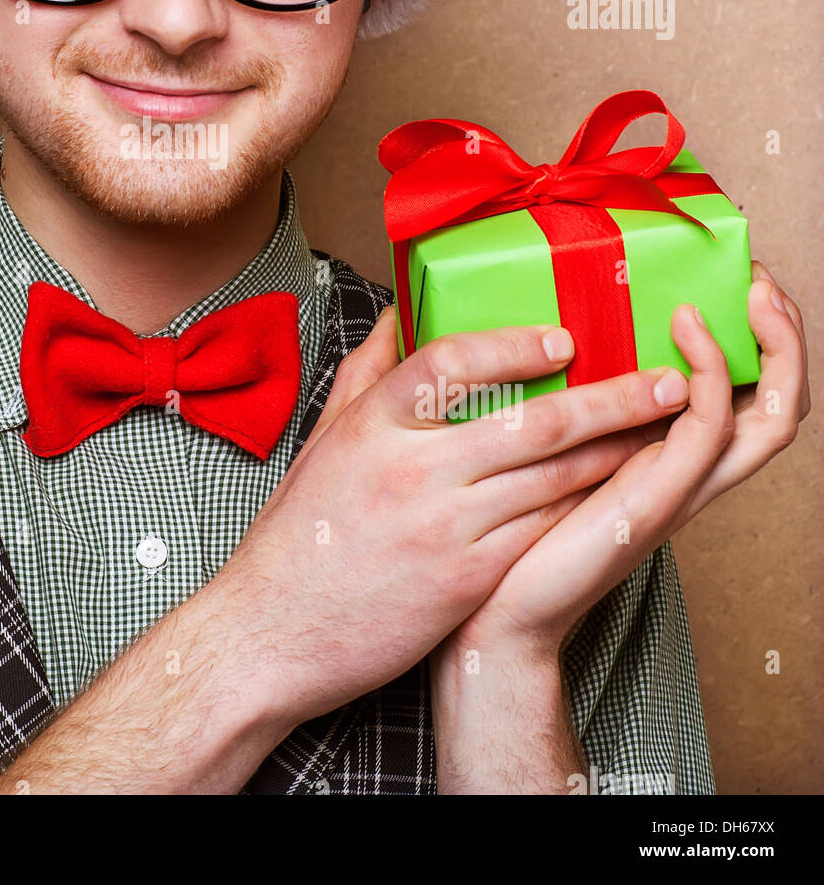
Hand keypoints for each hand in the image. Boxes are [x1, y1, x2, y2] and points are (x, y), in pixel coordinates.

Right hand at [210, 307, 696, 730]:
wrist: (276, 632)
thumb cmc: (300, 532)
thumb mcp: (323, 438)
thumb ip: (366, 370)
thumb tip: (401, 312)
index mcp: (372, 425)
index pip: (451, 360)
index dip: (515, 345)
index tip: (563, 338)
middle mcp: (413, 470)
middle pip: (534, 422)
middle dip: (612, 399)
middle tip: (665, 381)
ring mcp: (445, 527)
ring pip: (555, 479)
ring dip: (619, 452)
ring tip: (667, 432)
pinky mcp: (467, 581)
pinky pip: (544, 532)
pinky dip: (590, 509)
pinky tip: (625, 494)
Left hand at [434, 259, 808, 662]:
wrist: (493, 611)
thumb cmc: (509, 524)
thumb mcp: (553, 446)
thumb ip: (569, 398)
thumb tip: (542, 326)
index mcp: (670, 458)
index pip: (752, 397)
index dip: (764, 340)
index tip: (739, 279)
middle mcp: (690, 474)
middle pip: (782, 404)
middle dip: (787, 336)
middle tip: (759, 278)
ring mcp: (679, 488)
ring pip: (769, 416)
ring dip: (774, 347)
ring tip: (748, 292)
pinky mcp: (652, 498)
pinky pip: (707, 429)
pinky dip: (710, 373)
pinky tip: (683, 331)